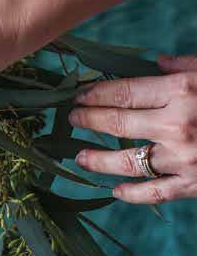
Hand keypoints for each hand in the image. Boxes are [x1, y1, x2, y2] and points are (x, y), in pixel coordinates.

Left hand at [70, 55, 196, 203]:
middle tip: (71, 119)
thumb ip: (187, 66)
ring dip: (98, 159)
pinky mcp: (195, 185)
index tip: (77, 95)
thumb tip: (156, 62)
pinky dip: (131, 194)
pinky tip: (115, 191)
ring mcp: (184, 158)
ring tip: (80, 157)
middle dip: (88, 120)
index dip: (94, 93)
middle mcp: (177, 124)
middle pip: (116, 123)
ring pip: (127, 161)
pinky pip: (154, 193)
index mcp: (182, 90)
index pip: (123, 91)